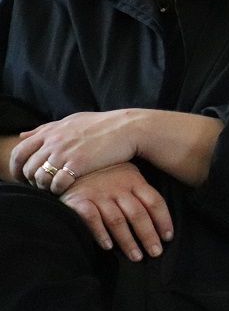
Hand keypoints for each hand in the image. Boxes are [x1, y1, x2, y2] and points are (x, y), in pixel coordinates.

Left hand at [13, 110, 140, 193]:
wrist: (128, 128)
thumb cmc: (102, 125)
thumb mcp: (72, 121)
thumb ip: (46, 128)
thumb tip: (22, 135)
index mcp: (50, 131)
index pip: (19, 152)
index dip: (17, 167)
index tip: (24, 176)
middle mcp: (53, 142)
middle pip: (28, 168)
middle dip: (31, 180)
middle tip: (42, 185)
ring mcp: (64, 153)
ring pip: (39, 178)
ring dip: (44, 186)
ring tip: (55, 187)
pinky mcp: (77, 164)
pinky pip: (56, 184)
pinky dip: (58, 190)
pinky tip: (67, 188)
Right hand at [59, 162, 173, 261]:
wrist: (69, 166)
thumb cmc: (103, 175)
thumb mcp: (125, 176)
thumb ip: (138, 193)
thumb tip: (157, 221)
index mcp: (134, 180)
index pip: (154, 201)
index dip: (163, 220)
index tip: (168, 237)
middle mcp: (118, 187)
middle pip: (138, 214)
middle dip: (148, 235)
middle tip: (156, 253)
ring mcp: (99, 194)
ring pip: (117, 220)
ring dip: (128, 241)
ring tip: (136, 256)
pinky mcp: (79, 201)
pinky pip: (92, 219)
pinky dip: (100, 233)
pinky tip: (108, 247)